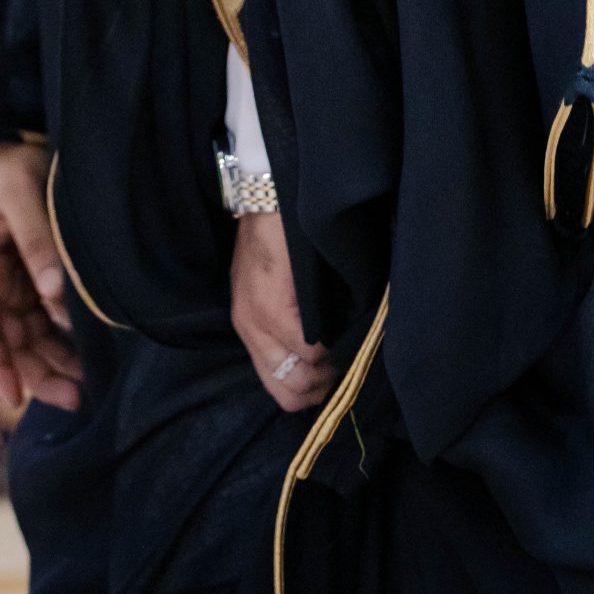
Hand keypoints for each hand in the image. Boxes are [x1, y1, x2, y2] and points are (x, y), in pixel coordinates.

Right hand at [0, 144, 82, 415]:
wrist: (22, 139)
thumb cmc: (11, 165)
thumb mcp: (19, 195)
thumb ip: (36, 243)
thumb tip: (54, 297)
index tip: (14, 397)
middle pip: (9, 341)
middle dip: (35, 374)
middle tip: (73, 399)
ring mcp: (12, 283)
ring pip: (29, 336)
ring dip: (52, 362)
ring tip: (84, 387)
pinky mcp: (33, 277)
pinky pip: (44, 318)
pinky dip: (61, 340)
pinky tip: (85, 356)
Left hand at [229, 210, 332, 410]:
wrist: (268, 199)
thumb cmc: (277, 240)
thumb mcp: (270, 288)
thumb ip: (286, 325)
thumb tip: (322, 361)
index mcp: (249, 328)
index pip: (280, 391)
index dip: (314, 392)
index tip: (335, 373)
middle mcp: (249, 331)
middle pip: (292, 395)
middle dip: (326, 385)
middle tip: (344, 361)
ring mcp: (259, 322)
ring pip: (303, 377)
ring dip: (330, 367)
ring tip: (343, 342)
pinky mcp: (272, 308)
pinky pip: (308, 349)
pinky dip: (329, 345)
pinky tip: (337, 324)